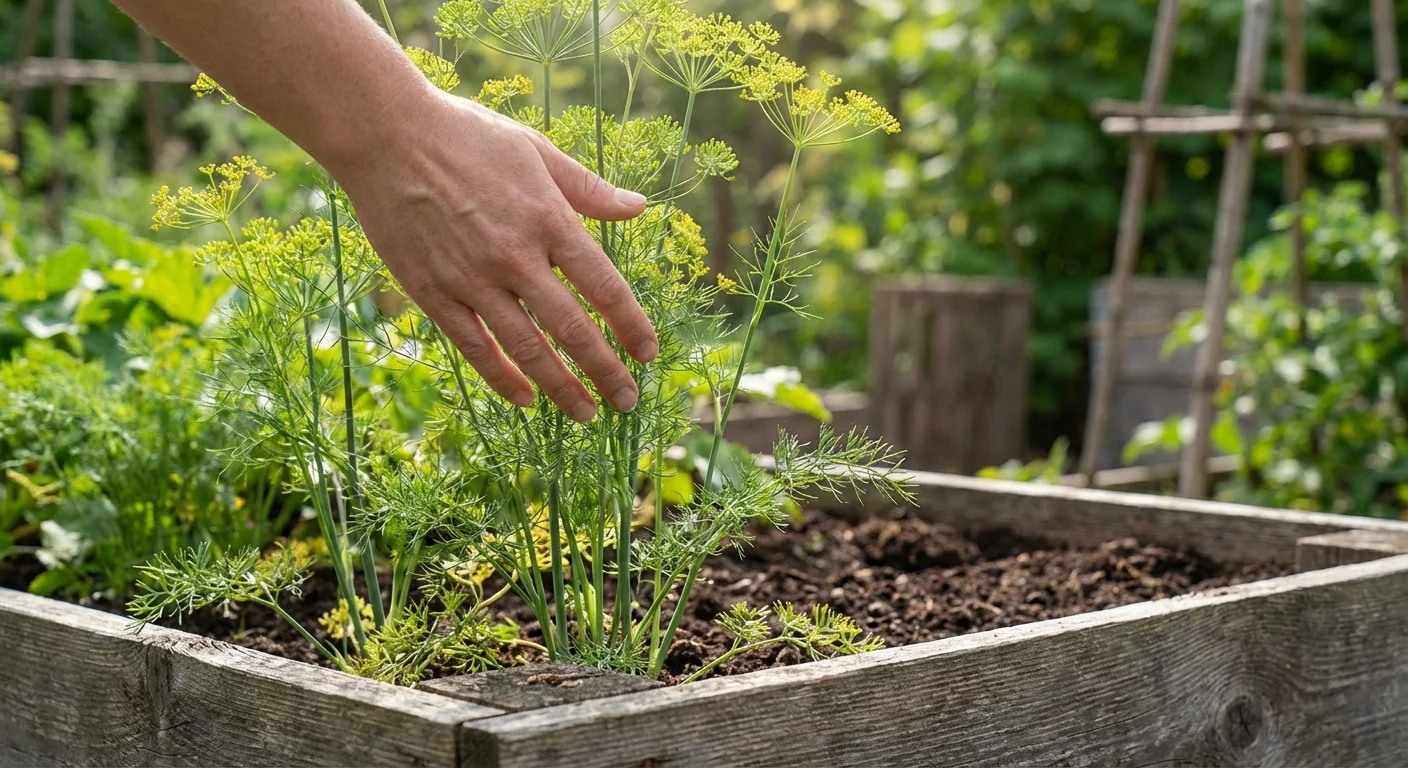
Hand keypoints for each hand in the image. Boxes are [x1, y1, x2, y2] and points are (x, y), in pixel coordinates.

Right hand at [332, 87, 658, 422]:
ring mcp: (472, 279)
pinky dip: (502, 378)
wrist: (385, 135)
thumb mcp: (536, 150)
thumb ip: (588, 188)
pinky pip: (474, 347)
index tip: (649, 354)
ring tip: (586, 414)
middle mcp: (516, 257)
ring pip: (526, 348)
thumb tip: (640, 206)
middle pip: (573, 329)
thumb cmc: (465, 135)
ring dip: (561, 387)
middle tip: (627, 401)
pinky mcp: (433, 293)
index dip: (632, 326)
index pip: (605, 287)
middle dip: (606, 371)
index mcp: (549, 219)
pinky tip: (525, 399)